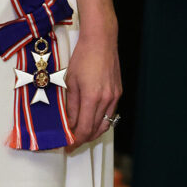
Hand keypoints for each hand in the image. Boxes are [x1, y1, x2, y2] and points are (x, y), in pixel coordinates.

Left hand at [64, 33, 121, 147]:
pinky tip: (92, 120)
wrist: (101, 41)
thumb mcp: (70, 81)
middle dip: (83, 139)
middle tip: (72, 143)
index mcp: (92, 98)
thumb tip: (70, 123)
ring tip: (80, 134)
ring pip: (104, 124)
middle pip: (95, 130)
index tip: (68, 146)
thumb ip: (71, 105)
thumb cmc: (83, 57)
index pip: (84, 129)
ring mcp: (114, 97)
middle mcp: (106, 100)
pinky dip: (100, 121)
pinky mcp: (118, 92)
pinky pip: (110, 114)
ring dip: (92, 132)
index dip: (76, 141)